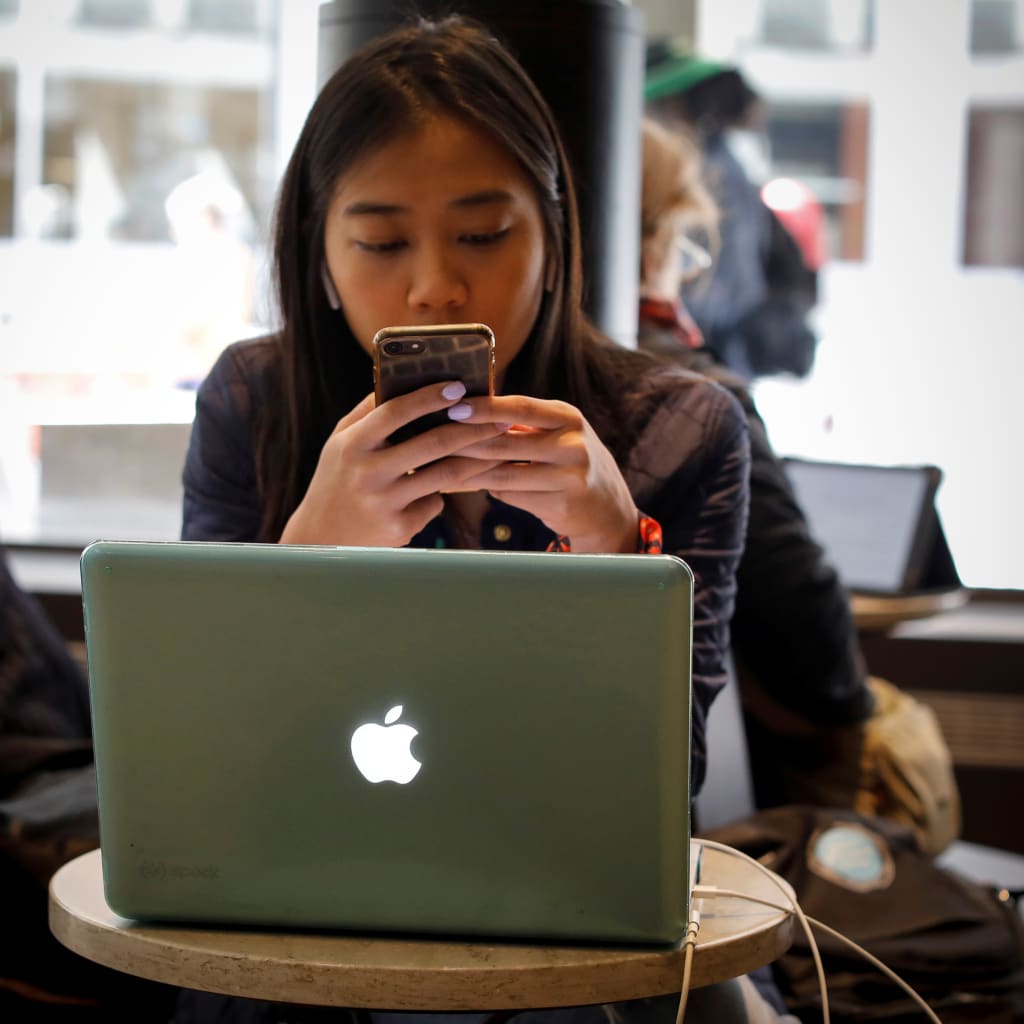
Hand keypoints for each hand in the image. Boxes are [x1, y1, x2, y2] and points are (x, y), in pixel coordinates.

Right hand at [279, 381, 504, 546]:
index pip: (395, 411)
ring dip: (476, 461)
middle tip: (500, 419)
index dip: (429, 397)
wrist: (320, 538)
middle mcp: (367, 473)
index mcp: (352, 444)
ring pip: (444, 476)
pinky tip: (438, 493)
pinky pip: (434, 504)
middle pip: (432, 444)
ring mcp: (384, 503)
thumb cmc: (336, 479)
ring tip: (496, 448)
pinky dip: (439, 495)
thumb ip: (368, 413)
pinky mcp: (398, 528)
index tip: (458, 385)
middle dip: (472, 429)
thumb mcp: (341, 442)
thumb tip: (402, 377)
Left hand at [446, 394, 640, 552]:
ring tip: (441, 464)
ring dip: (468, 470)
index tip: (454, 407)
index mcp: (568, 417)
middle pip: (506, 442)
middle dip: (466, 442)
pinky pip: (512, 495)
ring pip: (504, 473)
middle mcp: (572, 444)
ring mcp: (569, 476)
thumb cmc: (568, 462)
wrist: (606, 506)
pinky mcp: (561, 504)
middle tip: (434, 439)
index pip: (520, 407)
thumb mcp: (555, 434)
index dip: (485, 407)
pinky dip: (487, 488)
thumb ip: (520, 425)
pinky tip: (465, 485)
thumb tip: (467, 411)